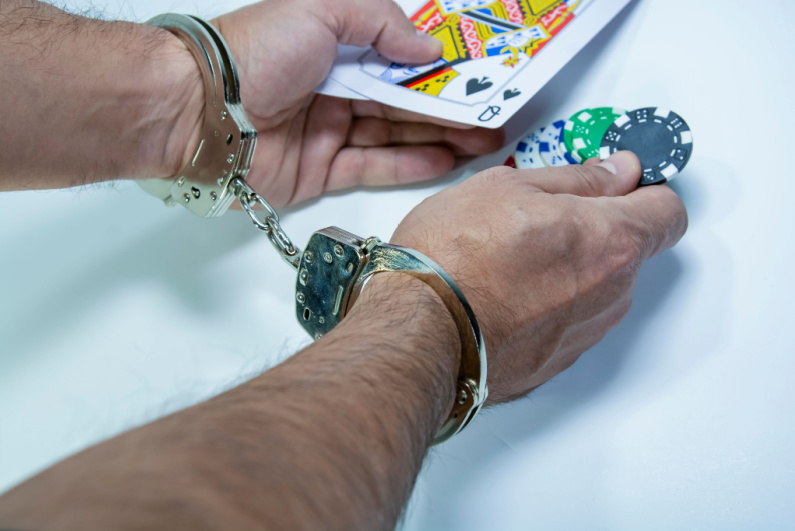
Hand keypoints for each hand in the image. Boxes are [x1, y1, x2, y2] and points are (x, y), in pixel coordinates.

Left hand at [209, 0, 503, 207]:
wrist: (202, 114)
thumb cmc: (254, 54)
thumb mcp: (323, 8)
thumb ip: (382, 23)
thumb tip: (428, 49)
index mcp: (332, 46)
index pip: (397, 58)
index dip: (438, 68)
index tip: (478, 76)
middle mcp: (332, 88)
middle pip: (402, 100)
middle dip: (450, 108)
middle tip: (494, 115)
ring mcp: (329, 131)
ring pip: (395, 134)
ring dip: (441, 136)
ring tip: (486, 140)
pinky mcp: (321, 170)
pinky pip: (375, 167)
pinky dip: (412, 164)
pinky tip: (447, 159)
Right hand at [391, 152, 687, 403]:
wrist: (422, 331)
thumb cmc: (455, 257)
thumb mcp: (511, 186)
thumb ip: (579, 179)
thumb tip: (618, 171)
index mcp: (611, 239)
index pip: (669, 211)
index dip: (645, 191)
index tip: (619, 185)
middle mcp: (612, 291)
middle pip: (630, 251)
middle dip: (598, 231)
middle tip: (542, 220)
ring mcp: (586, 332)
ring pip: (599, 289)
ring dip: (572, 271)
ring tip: (513, 261)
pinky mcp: (558, 360)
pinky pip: (570, 321)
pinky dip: (550, 305)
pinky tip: (506, 294)